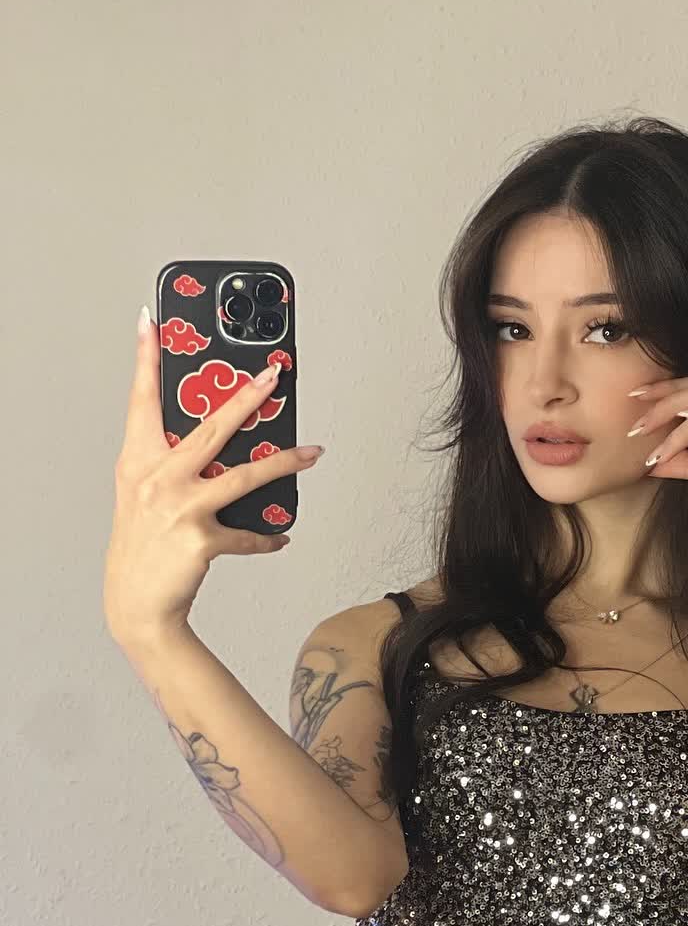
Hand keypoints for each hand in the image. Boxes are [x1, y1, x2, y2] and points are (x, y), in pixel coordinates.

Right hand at [103, 312, 324, 639]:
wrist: (136, 604)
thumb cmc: (142, 546)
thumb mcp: (145, 496)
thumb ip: (171, 465)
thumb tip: (219, 444)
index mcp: (137, 461)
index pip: (142, 400)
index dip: (145, 358)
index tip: (151, 321)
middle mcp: (157, 478)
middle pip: (211, 428)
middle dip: (246, 398)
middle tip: (272, 376)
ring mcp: (180, 508)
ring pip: (245, 476)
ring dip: (285, 463)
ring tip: (313, 453)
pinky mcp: (201, 539)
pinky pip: (248, 534)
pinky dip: (267, 537)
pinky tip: (281, 535)